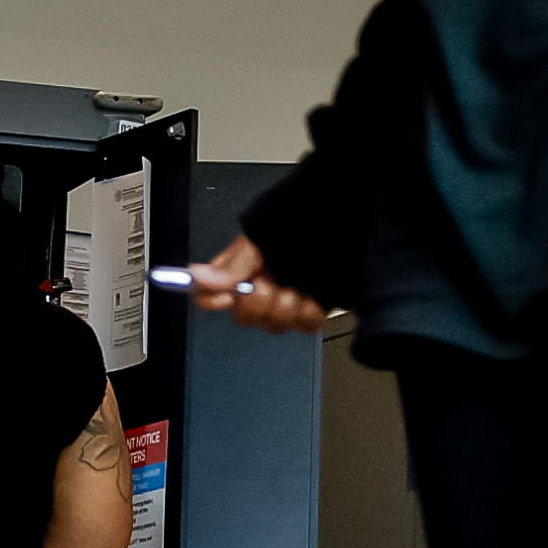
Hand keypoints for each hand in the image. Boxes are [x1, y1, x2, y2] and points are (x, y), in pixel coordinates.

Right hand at [184, 233, 332, 333]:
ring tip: (297, 288)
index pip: (210, 292)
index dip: (213, 298)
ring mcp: (287, 299)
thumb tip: (196, 276)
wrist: (350, 224)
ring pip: (273, 325)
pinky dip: (308, 313)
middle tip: (271, 283)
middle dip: (259, 303)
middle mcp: (262, 285)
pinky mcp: (312, 308)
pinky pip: (304, 326)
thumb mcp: (264, 237)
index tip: (227, 294)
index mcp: (243, 266)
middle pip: (243, 316)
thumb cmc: (305, 220)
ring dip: (286, 308)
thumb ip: (234, 263)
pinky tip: (312, 297)